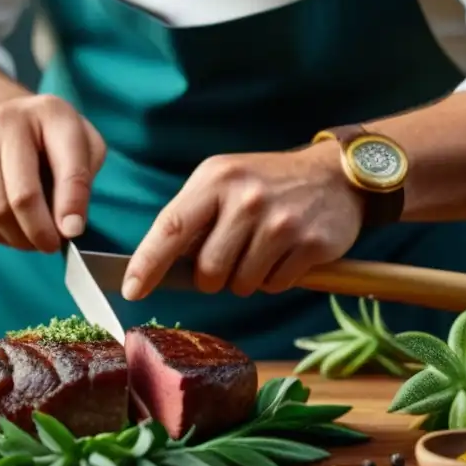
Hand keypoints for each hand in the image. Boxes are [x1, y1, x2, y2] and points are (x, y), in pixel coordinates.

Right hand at [0, 95, 106, 252]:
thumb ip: (82, 184)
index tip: (73, 232)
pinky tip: (11, 231)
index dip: (71, 205)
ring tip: (33, 239)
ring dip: (18, 238)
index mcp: (51, 114)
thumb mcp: (85, 147)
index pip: (67, 167)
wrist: (10, 119)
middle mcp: (8, 122)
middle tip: (52, 245)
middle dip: (40, 231)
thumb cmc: (54, 140)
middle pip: (22, 195)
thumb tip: (68, 227)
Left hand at [122, 142, 364, 299]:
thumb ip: (190, 219)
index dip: (148, 263)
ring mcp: (281, 221)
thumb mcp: (222, 183)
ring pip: (241, 284)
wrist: (333, 175)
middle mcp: (246, 198)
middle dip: (213, 276)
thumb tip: (152, 267)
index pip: (171, 227)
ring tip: (261, 248)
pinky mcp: (311, 243)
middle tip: (231, 254)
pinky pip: (275, 285)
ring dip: (246, 278)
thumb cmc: (264, 184)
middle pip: (207, 271)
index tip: (132, 290)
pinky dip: (275, 278)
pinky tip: (285, 252)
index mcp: (215, 179)